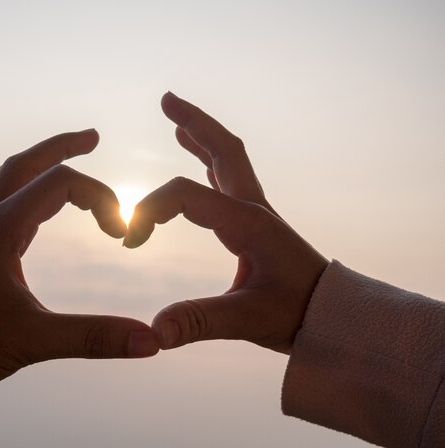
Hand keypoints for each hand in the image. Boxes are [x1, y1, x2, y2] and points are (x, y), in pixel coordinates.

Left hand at [0, 130, 158, 403]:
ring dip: (35, 163)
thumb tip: (149, 342)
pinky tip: (20, 206)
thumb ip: (92, 337)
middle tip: (93, 137)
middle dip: (63, 147)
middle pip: (25, 164)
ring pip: (3, 178)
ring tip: (59, 160)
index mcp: (2, 229)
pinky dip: (14, 189)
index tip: (121, 233)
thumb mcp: (31, 340)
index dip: (101, 198)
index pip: (62, 185)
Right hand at [125, 93, 327, 354]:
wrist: (333, 316)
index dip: (150, 210)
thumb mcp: (246, 320)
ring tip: (176, 119)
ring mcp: (257, 212)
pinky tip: (200, 162)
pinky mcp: (257, 222)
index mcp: (247, 223)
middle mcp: (253, 208)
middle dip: (194, 122)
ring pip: (228, 160)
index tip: (130, 241)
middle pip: (222, 149)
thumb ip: (198, 322)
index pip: (186, 196)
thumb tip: (154, 333)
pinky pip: (230, 180)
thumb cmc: (296, 315)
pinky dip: (210, 163)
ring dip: (202, 136)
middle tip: (166, 99)